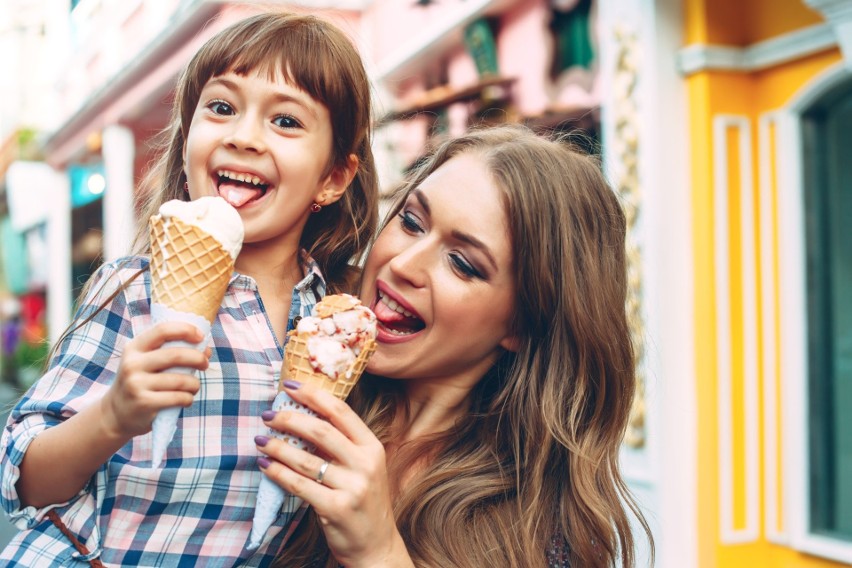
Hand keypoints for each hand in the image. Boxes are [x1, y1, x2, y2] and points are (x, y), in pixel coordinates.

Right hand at [102, 322, 208, 440]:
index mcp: (134, 348)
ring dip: (195, 384)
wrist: (116, 413)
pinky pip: (178, 398)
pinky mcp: (143, 403)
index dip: (186, 330)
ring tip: (194, 386)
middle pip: (176, 355)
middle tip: (205, 364)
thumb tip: (206, 349)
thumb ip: (172, 352)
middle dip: (198, 358)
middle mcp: (132, 364)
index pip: (163, 330)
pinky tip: (186, 399)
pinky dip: (188, 398)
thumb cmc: (141, 381)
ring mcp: (136, 384)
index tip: (201, 337)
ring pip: (181, 380)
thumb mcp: (147, 362)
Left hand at [257, 382, 411, 567]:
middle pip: (321, 431)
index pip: (341, 411)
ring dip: (278, 447)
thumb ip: (341, 445)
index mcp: (372, 447)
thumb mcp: (363, 467)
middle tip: (268, 414)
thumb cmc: (364, 501)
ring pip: (306, 459)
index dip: (313, 395)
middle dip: (289, 419)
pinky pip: (299, 485)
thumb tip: (302, 417)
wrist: (376, 544)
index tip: (290, 386)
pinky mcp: (336, 508)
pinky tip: (265, 466)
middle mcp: (365, 464)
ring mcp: (352, 487)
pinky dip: (278, 473)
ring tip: (260, 440)